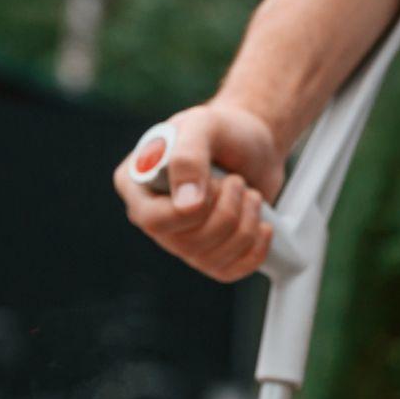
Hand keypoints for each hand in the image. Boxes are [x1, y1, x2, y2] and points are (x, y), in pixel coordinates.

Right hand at [113, 102, 285, 282]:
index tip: (219, 184)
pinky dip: (255, 248)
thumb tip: (186, 205)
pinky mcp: (211, 255)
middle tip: (236, 182)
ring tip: (249, 194)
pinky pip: (230, 271)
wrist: (255, 143)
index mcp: (137, 185)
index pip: (151, 219)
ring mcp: (181, 240)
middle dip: (226, 212)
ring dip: (245, 224)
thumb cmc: (224, 130)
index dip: (189, 211)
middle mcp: (155, 217)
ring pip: (211, 259)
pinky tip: (262, 224)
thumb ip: (188, 157)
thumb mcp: (204, 126)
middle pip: (185, 243)